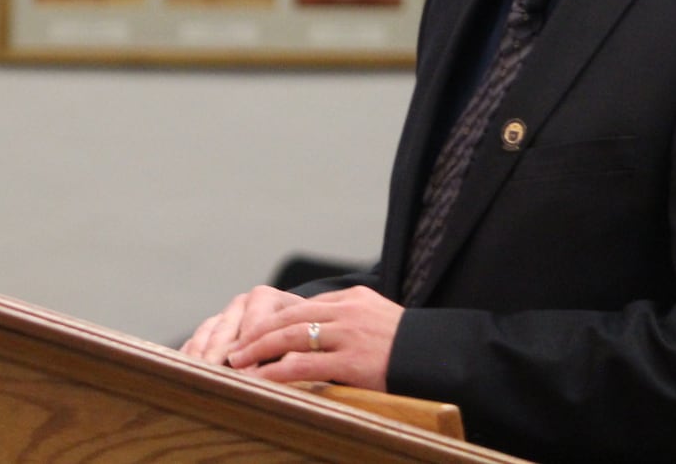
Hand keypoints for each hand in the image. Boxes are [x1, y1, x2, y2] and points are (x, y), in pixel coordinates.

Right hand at [182, 285, 301, 365]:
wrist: (296, 327)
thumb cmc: (303, 338)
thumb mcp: (304, 342)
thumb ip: (293, 354)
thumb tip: (279, 373)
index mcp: (265, 298)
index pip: (254, 326)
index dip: (250, 352)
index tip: (246, 376)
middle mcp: (241, 303)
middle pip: (224, 330)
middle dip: (218, 355)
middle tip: (213, 376)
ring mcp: (223, 315)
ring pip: (206, 334)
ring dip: (200, 356)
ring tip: (197, 378)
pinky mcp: (210, 328)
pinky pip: (195, 340)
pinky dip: (191, 356)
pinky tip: (188, 373)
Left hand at [227, 286, 402, 391]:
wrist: (440, 357)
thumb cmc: (408, 346)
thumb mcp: (379, 318)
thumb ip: (350, 320)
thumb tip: (320, 333)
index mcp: (353, 298)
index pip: (303, 306)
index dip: (274, 320)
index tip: (253, 332)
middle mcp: (347, 311)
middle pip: (290, 317)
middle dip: (258, 331)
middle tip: (235, 346)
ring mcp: (349, 335)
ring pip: (291, 337)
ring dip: (259, 349)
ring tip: (238, 362)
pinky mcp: (352, 362)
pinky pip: (305, 365)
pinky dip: (277, 371)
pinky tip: (261, 377)